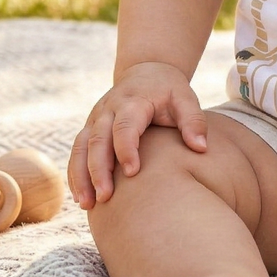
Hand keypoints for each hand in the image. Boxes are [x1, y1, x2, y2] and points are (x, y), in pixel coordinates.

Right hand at [67, 61, 207, 209]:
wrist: (146, 72)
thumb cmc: (169, 91)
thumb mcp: (185, 99)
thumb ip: (193, 121)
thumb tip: (201, 148)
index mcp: (133, 101)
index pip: (125, 126)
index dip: (126, 148)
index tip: (133, 172)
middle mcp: (109, 109)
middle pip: (98, 139)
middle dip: (99, 169)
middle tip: (105, 197)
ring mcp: (96, 118)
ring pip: (81, 147)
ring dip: (81, 176)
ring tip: (87, 204)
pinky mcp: (90, 128)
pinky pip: (77, 152)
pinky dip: (75, 174)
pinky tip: (81, 198)